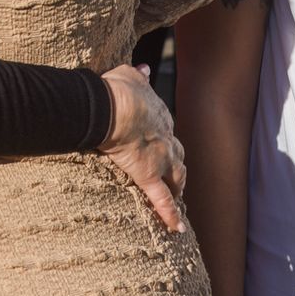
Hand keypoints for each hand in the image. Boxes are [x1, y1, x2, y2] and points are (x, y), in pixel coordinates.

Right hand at [99, 64, 187, 232]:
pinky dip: (171, 214)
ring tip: (180, 201)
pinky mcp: (149, 176)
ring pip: (177, 177)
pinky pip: (163, 199)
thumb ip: (138, 75)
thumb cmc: (117, 90)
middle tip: (177, 178)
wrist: (114, 106)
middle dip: (178, 167)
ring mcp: (160, 159)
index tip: (162, 147)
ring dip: (179, 189)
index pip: (166, 132)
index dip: (165, 141)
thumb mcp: (129, 75)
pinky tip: (178, 228)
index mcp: (159, 117)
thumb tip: (145, 67)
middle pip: (178, 156)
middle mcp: (166, 139)